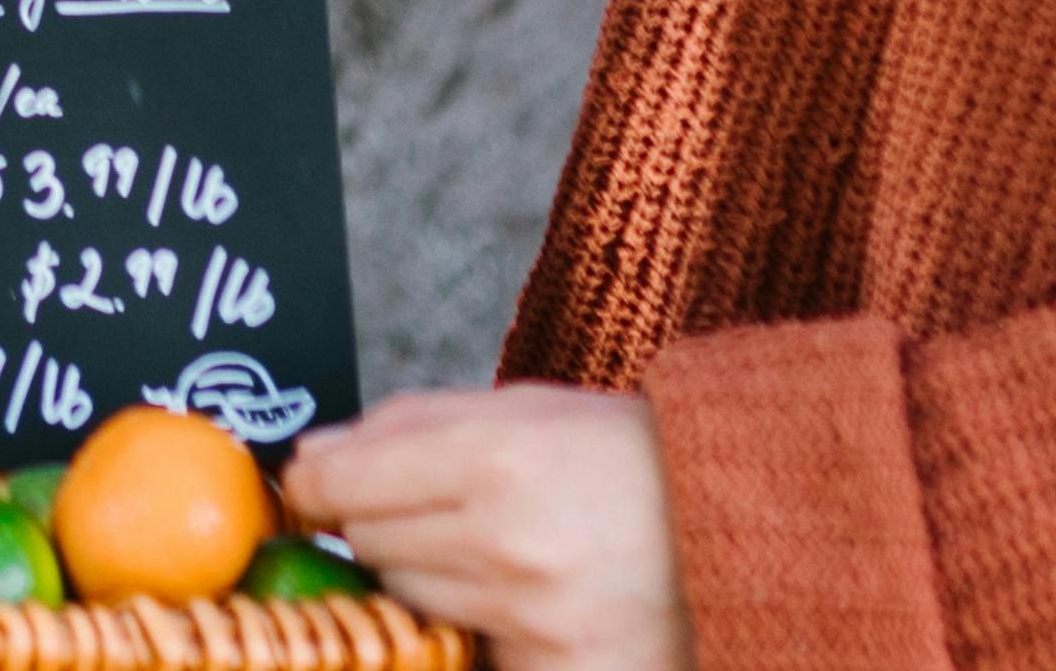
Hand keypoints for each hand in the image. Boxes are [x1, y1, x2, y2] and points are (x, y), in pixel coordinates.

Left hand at [277, 389, 684, 670]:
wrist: (746, 525)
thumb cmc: (623, 459)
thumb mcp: (523, 409)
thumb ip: (407, 427)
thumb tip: (309, 459)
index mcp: (494, 458)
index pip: (342, 484)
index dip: (317, 485)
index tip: (316, 487)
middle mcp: (508, 545)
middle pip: (372, 547)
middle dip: (386, 527)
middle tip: (448, 513)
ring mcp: (535, 624)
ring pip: (412, 604)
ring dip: (436, 581)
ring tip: (504, 555)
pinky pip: (471, 654)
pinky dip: (483, 633)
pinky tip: (528, 604)